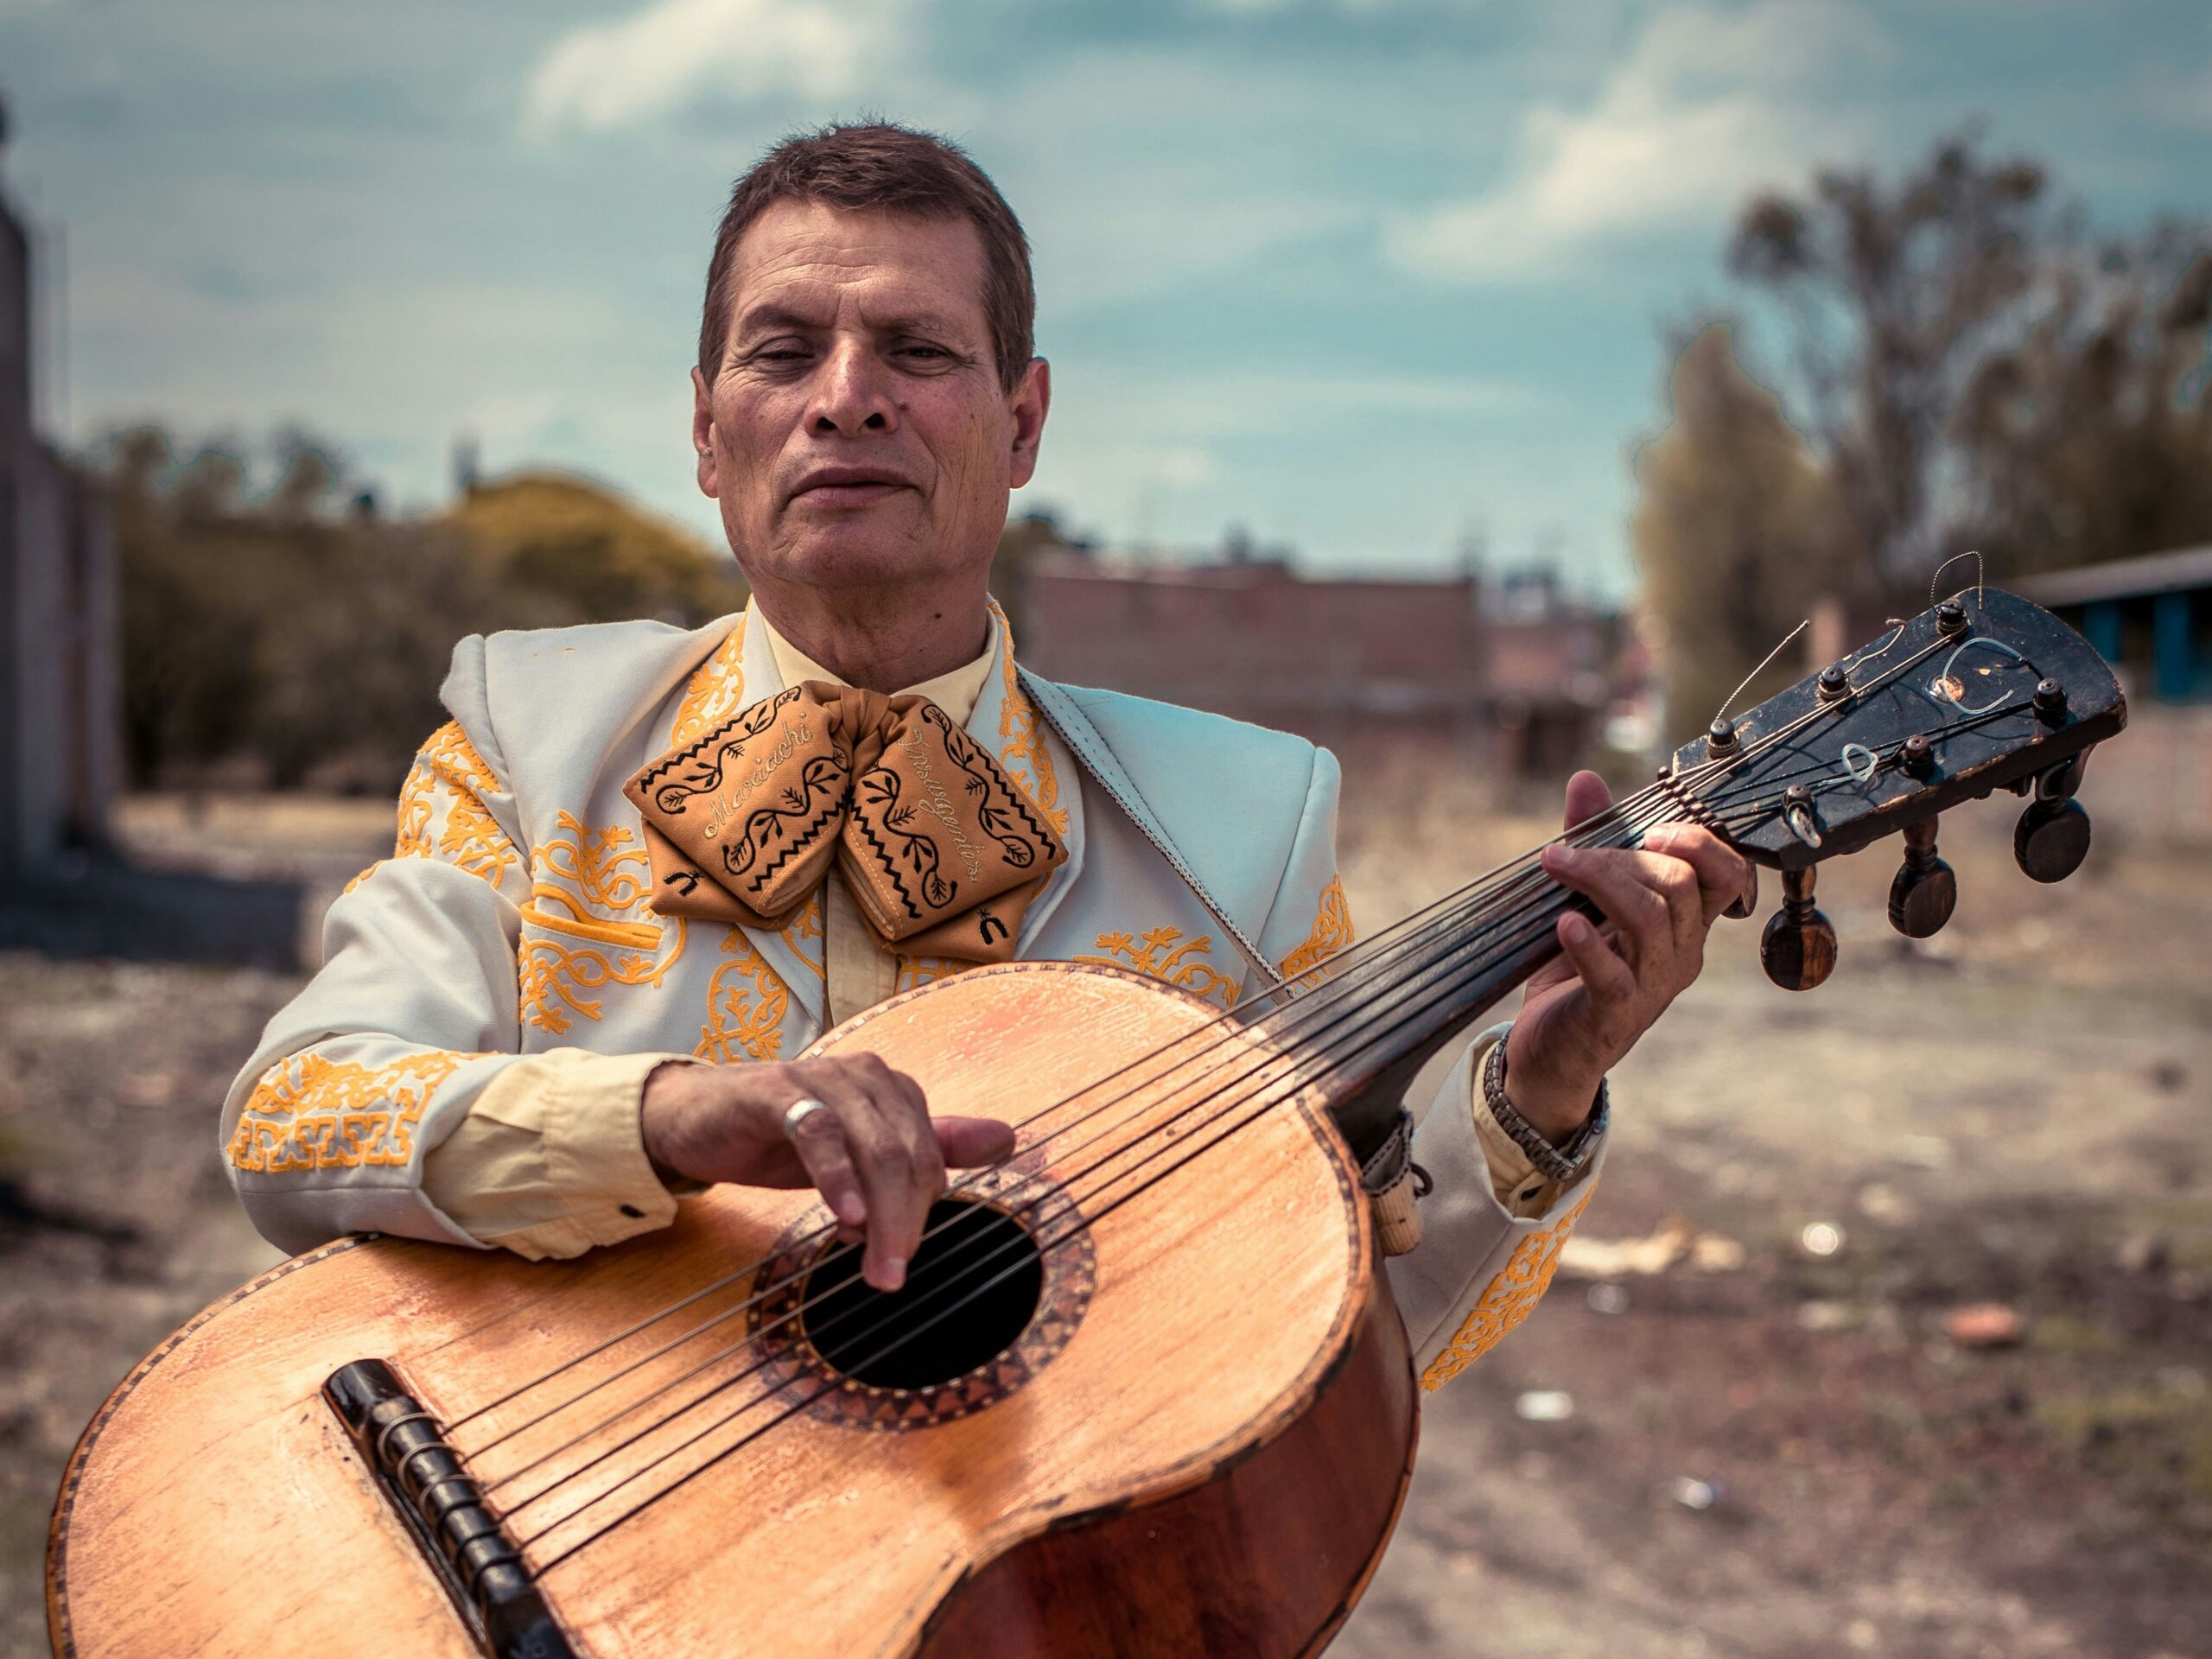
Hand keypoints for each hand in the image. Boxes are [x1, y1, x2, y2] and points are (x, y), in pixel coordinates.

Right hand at [641, 1055, 1014, 1291]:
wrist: (693, 1119)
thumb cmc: (779, 1136)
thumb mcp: (857, 1153)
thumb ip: (929, 1147)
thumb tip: (1006, 1138)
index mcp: (890, 1089)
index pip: (929, 1156)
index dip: (921, 1212)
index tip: (900, 1260)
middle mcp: (863, 1075)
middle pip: (908, 1154)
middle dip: (906, 1222)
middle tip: (891, 1277)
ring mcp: (820, 1079)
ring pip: (873, 1147)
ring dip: (880, 1214)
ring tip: (874, 1266)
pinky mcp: (775, 1092)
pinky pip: (818, 1132)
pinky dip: (838, 1177)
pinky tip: (845, 1217)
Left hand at [1505, 770, 1753, 1140]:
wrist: (1549, 1049)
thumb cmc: (1573, 968)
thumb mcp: (1584, 897)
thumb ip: (1592, 840)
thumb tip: (1586, 779)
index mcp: (1685, 923)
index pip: (1728, 875)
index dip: (1700, 842)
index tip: (1653, 828)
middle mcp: (1680, 954)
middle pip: (1679, 885)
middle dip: (1621, 855)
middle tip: (1566, 853)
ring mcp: (1651, 987)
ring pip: (1650, 919)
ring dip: (1599, 881)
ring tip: (1555, 866)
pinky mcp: (1613, 1015)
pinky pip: (1613, 975)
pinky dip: (1588, 945)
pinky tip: (1564, 924)